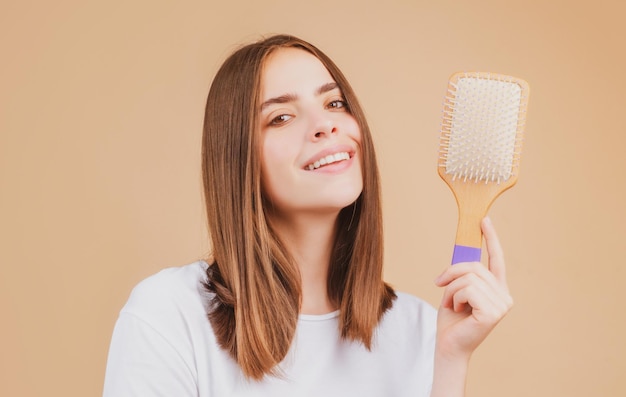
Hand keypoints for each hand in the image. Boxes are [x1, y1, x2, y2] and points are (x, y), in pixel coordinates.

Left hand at [434, 217, 513, 359]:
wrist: (448, 345)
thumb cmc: (451, 321)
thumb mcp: (455, 290)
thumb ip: (463, 274)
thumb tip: (462, 254)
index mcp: (497, 289)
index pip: (496, 259)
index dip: (491, 238)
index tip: (483, 220)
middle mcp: (504, 295)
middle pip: (474, 266)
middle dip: (452, 273)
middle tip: (439, 284)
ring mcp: (502, 304)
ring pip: (468, 278)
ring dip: (451, 289)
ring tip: (451, 304)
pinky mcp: (493, 312)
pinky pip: (467, 289)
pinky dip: (454, 297)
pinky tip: (457, 310)